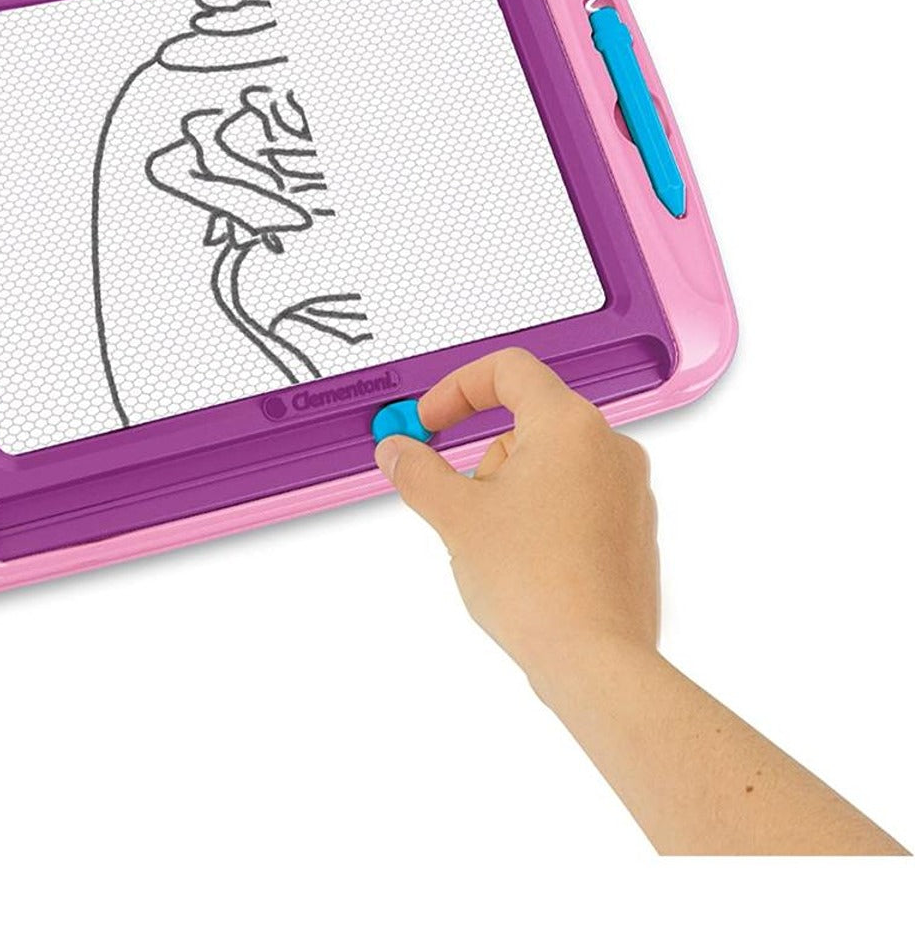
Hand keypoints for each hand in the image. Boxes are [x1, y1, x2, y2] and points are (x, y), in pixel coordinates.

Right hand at [374, 348, 657, 692]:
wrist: (595, 660)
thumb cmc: (539, 586)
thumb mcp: (455, 517)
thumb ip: (418, 472)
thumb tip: (397, 452)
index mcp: (569, 426)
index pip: (509, 370)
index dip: (457, 390)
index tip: (429, 422)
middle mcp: (610, 448)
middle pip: (529, 419)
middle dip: (483, 455)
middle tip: (458, 500)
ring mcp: (629, 490)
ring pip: (552, 463)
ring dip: (511, 489)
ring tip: (494, 544)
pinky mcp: (633, 531)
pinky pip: (576, 500)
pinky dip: (542, 516)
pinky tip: (523, 562)